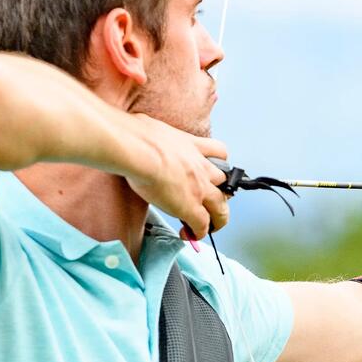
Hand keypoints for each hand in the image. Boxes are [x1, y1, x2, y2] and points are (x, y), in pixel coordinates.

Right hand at [121, 114, 229, 239]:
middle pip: (226, 184)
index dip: (219, 163)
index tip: (213, 171)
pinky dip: (198, 232)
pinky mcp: (191, 207)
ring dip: (218, 219)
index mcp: (193, 147)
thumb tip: (135, 126)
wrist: (138, 149)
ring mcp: (199, 189)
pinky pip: (202, 225)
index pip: (219, 152)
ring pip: (221, 208)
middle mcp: (202, 168)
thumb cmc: (137, 135)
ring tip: (210, 227)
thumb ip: (152, 134)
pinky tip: (189, 234)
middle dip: (221, 196)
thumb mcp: (152, 128)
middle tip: (213, 205)